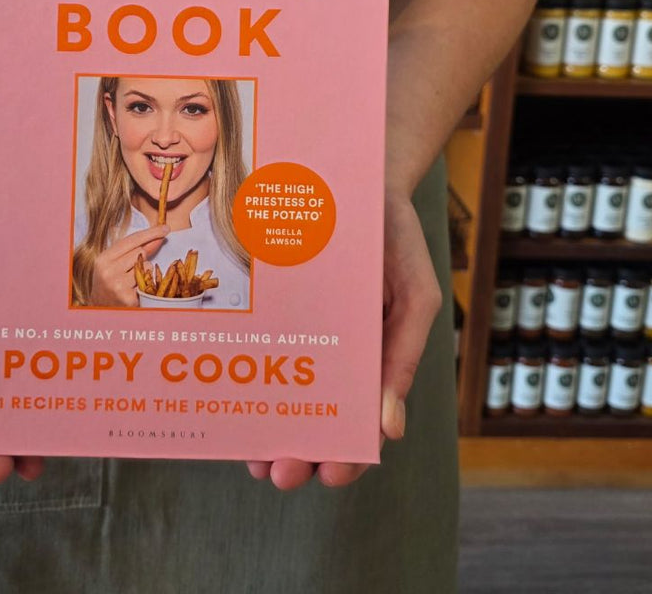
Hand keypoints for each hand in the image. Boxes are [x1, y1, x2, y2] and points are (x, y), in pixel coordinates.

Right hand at [88, 224, 168, 305]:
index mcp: (103, 259)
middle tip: (133, 267)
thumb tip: (158, 236)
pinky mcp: (129, 299)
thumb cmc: (108, 282)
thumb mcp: (115, 262)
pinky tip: (136, 289)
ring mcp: (118, 286)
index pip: (131, 240)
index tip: (165, 228)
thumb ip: (134, 248)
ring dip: (146, 270)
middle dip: (143, 256)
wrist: (100, 309)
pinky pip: (149, 282)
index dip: (150, 232)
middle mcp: (109, 272)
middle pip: (141, 252)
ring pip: (147, 266)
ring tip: (132, 280)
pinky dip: (147, 284)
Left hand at [246, 193, 440, 490]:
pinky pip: (262, 350)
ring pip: (284, 395)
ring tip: (254, 456)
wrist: (360, 177)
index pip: (363, 421)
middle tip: (279, 473)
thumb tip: (389, 429)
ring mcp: (303, 331)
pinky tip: (236, 399)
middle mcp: (335, 351)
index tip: (330, 474)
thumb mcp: (415, 296)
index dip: (348, 455)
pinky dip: (251, 381)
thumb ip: (403, 357)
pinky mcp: (274, 308)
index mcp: (374, 356)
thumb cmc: (395, 240)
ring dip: (270, 433)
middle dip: (299, 455)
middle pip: (316, 417)